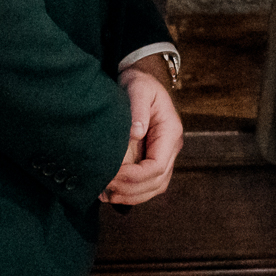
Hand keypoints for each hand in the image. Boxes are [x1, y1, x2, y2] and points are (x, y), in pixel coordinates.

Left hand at [100, 62, 182, 205]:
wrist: (143, 79)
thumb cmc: (140, 83)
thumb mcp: (138, 88)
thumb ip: (138, 110)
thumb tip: (136, 133)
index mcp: (170, 132)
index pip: (157, 166)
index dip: (135, 177)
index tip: (112, 175)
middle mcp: (171, 146)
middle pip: (157, 182)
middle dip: (131, 190)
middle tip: (105, 187)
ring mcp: (164, 154)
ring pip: (154, 187)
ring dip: (131, 195)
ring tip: (106, 195)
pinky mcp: (153, 157)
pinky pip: (147, 183)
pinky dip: (131, 192)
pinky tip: (111, 192)